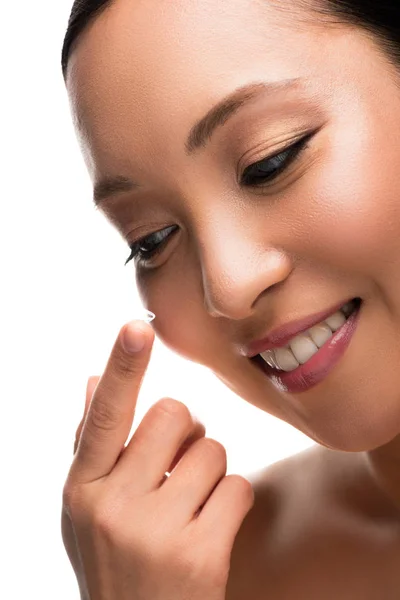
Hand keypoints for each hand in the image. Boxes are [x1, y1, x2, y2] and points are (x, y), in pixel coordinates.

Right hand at [61, 320, 254, 599]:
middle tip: (177, 463)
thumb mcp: (87, 507)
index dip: (123, 369)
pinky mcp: (200, 556)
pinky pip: (238, 487)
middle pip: (176, 415)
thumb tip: (94, 379)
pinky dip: (232, 500)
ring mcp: (157, 533)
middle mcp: (114, 507)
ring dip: (210, 470)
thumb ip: (92, 442)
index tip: (136, 329)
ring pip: (214, 450)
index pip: (105, 416)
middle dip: (186, 432)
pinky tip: (211, 526)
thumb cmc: (114, 559)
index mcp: (83, 488)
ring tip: (189, 504)